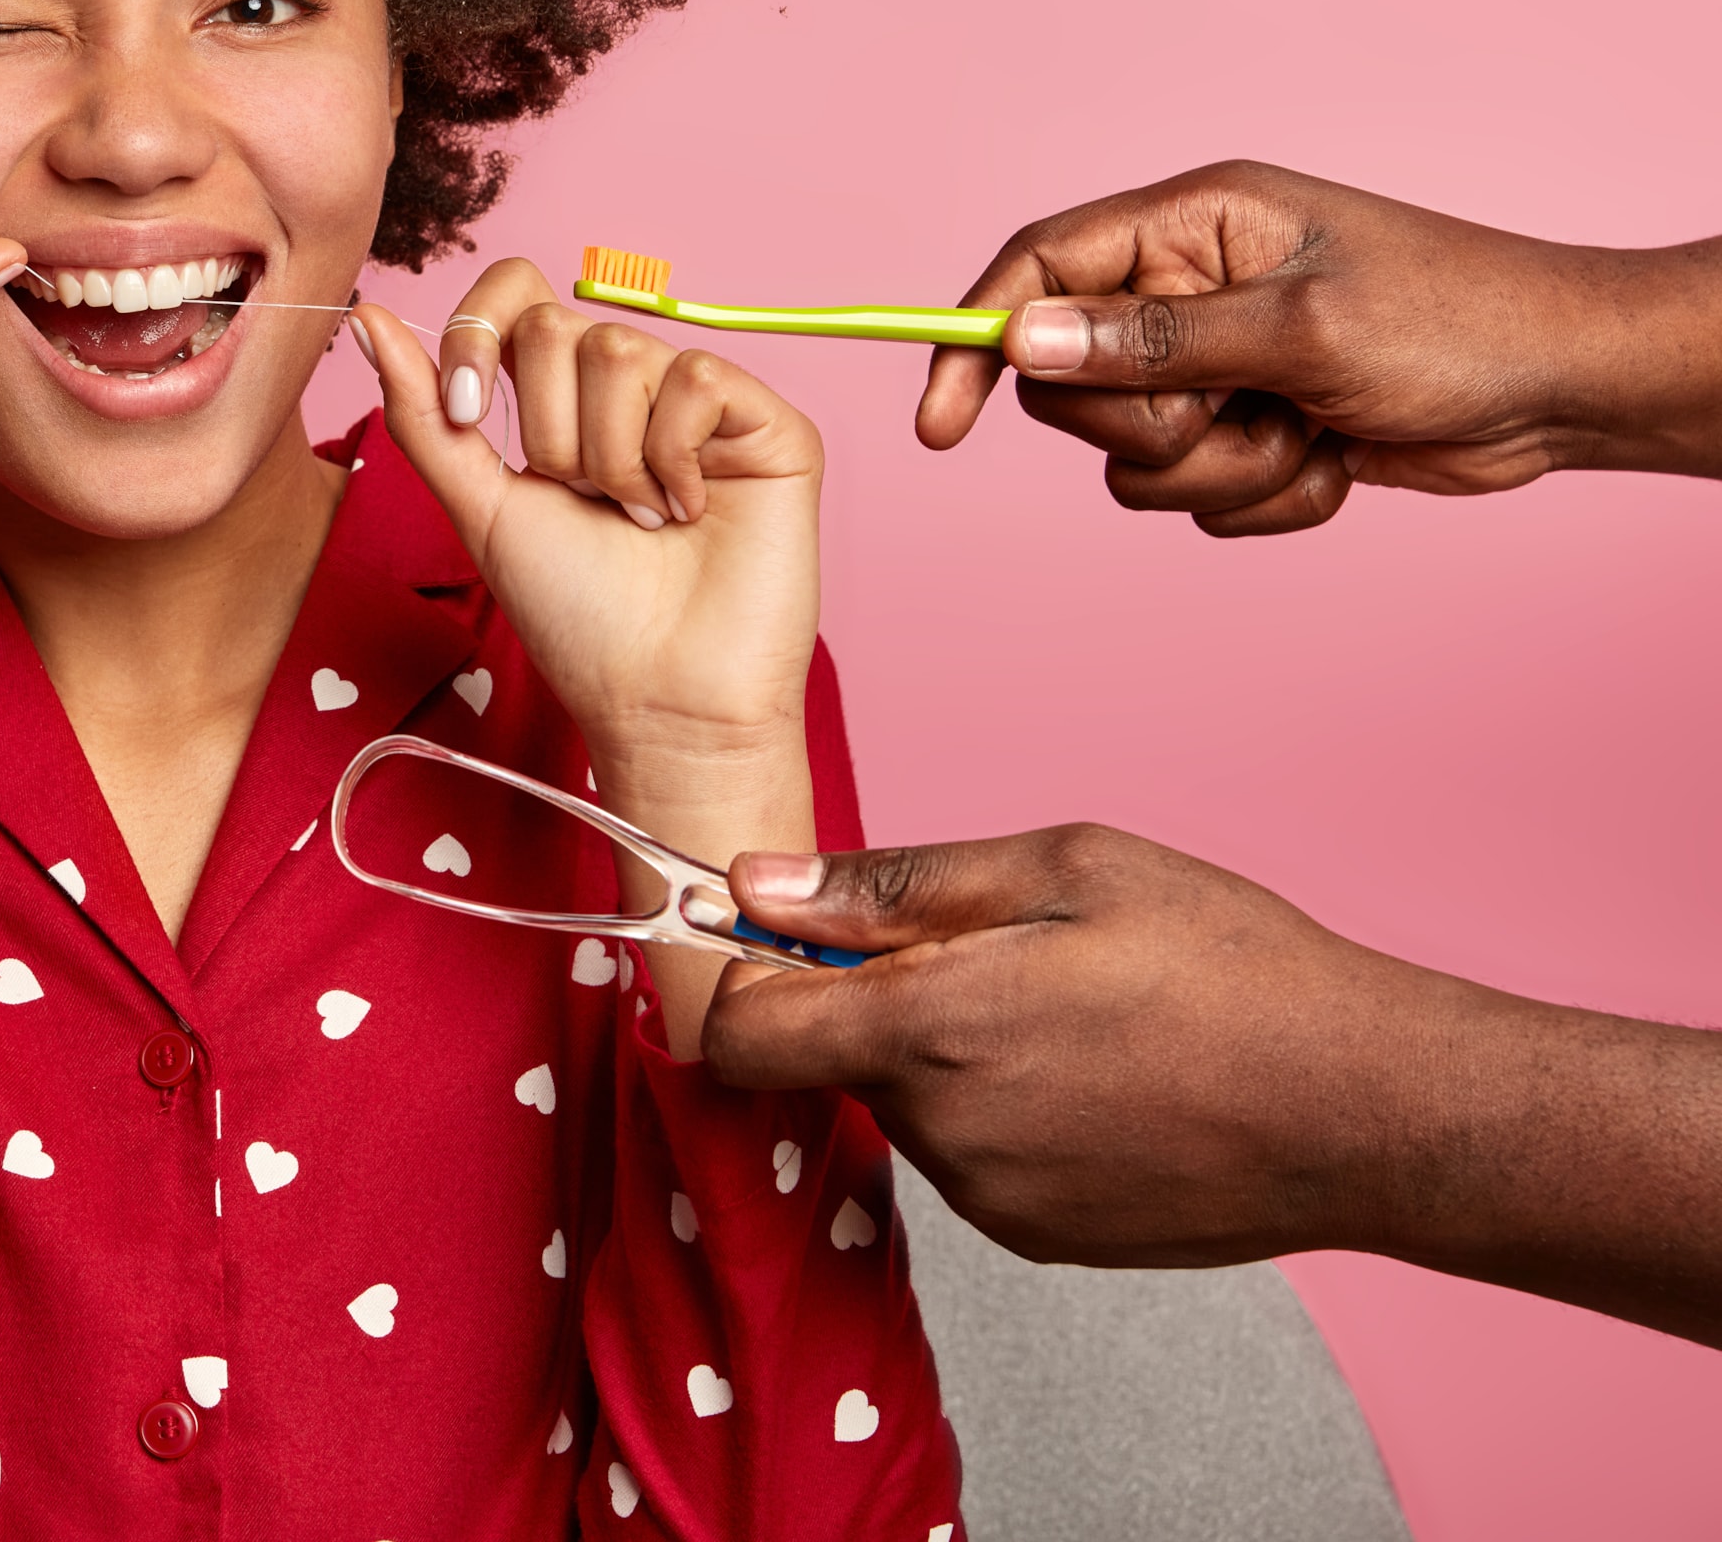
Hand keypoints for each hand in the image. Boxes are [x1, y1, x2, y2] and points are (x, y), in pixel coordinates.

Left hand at [353, 263, 823, 779]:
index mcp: (561, 397)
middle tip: (584, 504)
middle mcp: (633, 387)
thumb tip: (368, 316)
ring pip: (620, 350)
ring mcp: (701, 400)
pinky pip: (696, 376)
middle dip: (546, 433)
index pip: (514, 293)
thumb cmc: (575, 615)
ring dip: (608, 458)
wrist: (657, 696)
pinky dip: (673, 456)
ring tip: (640, 521)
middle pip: (556, 326)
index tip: (471, 414)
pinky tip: (691, 510)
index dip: (479, 333)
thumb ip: (424, 413)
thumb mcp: (478, 505)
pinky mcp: (768, 421)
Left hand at [698, 825, 1456, 1266]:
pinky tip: (1097, 1074)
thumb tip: (757, 883)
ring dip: (947, 1054)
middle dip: (876, 999)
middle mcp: (942, 1134)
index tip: (795, 936)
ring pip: (908, 1106)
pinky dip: (1002, 1109)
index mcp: (929, 1032)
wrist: (1370, 1110)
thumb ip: (890, 885)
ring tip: (1072, 1010)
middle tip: (996, 950)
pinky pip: (972, 1156)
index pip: (740, 1037)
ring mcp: (990, 1200)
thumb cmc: (1234, 970)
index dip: (748, 978)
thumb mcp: (1061, 870)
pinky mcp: (1040, 1239)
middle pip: (832, 1060)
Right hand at [913, 158, 1721, 534]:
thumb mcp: (1299, 329)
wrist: (1566, 392)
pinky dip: (1263, 498)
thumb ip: (1153, 340)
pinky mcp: (1250, 431)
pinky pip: (1194, 499)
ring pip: (1132, 459)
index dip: (978, 339)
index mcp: (1192, 226)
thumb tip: (1023, 339)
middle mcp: (1190, 291)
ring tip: (1307, 435)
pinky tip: (1335, 462)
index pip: (1038, 269)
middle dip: (1152, 425)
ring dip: (1220, 472)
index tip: (945, 423)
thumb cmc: (1457, 326)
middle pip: (1073, 385)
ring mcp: (1219, 366)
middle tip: (1239, 409)